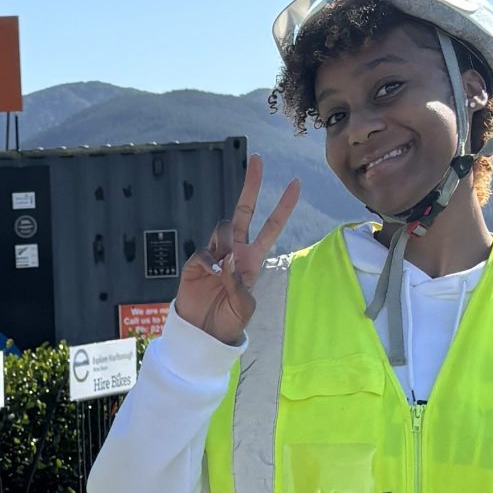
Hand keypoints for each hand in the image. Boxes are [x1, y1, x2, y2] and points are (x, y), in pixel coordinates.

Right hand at [171, 154, 301, 345]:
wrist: (202, 333)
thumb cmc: (229, 321)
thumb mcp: (244, 308)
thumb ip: (241, 285)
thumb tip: (229, 261)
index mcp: (253, 259)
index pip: (271, 227)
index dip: (284, 206)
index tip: (296, 183)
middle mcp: (235, 250)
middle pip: (244, 210)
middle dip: (251, 185)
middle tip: (257, 159)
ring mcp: (215, 253)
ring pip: (223, 228)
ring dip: (227, 241)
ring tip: (224, 268)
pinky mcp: (196, 262)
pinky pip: (204, 250)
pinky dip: (209, 259)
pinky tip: (212, 272)